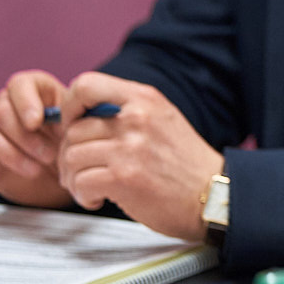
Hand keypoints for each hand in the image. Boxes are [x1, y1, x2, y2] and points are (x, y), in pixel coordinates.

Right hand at [0, 70, 71, 206]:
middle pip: (1, 111)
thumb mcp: (83, 128)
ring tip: (36, 170)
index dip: (25, 101)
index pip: (20, 84)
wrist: (67, 173)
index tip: (37, 122)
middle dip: (25, 136)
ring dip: (9, 153)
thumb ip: (77, 117)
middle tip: (49, 155)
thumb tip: (72, 117)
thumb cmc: (76, 143)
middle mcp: (10, 107)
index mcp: (36, 93)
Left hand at [52, 73, 219, 241]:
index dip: (69, 107)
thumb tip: (79, 116)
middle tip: (79, 170)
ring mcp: (130, 148)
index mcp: (144, 99)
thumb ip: (126, 111)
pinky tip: (98, 199)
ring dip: (73, 178)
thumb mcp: (162, 120)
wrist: (214, 194)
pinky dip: (83, 195)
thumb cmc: (185, 163)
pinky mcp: (124, 178)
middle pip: (73, 130)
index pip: (86, 84)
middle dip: (69, 154)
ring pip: (72, 157)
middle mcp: (136, 118)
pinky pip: (81, 183)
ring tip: (88, 187)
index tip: (73, 127)